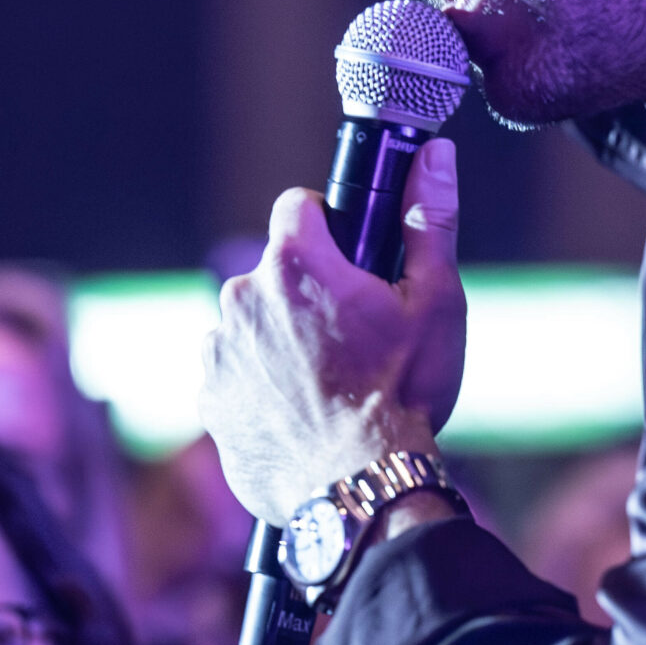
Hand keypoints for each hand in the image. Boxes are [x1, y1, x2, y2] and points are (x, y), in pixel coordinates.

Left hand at [200, 142, 463, 526]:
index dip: (329, 225)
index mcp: (295, 263)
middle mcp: (243, 297)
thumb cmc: (402, 394)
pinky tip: (302, 410)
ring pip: (254, 322)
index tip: (352, 257)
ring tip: (330, 380)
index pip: (298, 206)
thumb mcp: (435, 303)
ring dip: (282, 338)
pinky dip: (261, 383)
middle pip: (276, 269)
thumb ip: (430, 220)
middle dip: (309, 291)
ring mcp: (220, 351)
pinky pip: (236, 371)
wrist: (359, 490)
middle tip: (354, 335)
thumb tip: (435, 155)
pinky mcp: (210, 398)